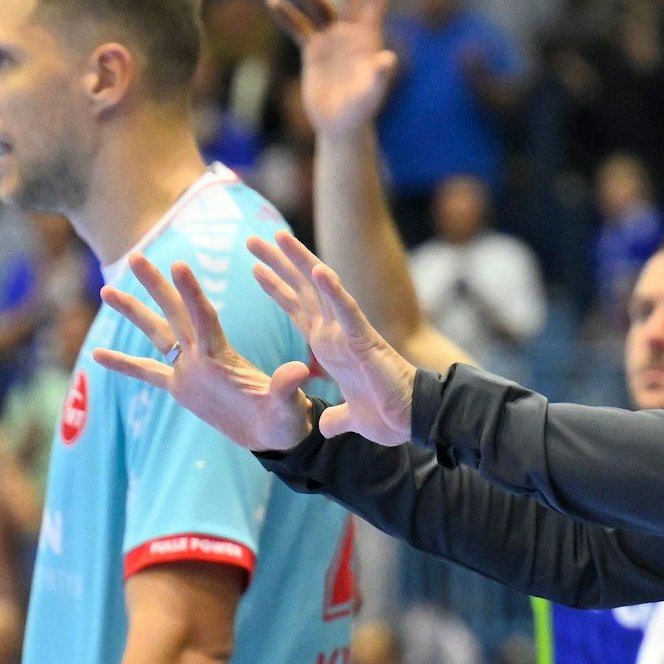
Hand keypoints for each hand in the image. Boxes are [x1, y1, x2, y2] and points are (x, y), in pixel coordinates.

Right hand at [93, 254, 316, 452]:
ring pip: (157, 334)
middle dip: (154, 286)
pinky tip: (96, 354)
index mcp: (222, 355)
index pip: (203, 318)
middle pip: (174, 313)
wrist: (276, 434)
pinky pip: (147, 374)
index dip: (191, 294)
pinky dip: (124, 365)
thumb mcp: (287, 404)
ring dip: (134, 313)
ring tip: (106, 290)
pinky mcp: (181, 388)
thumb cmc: (286, 417)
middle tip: (135, 256)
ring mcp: (189, 369)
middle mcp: (201, 355)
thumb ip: (285, 386)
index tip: (178, 265)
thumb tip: (299, 370)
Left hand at [249, 230, 416, 444]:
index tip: (255, 268)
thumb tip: (324, 427)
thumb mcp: (351, 419)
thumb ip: (336, 419)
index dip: (277, 288)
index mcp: (331, 348)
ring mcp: (350, 333)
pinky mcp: (365, 340)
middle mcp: (337, 334)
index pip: (299, 310)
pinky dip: (333, 289)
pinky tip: (318, 269)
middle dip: (278, 263)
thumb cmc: (389, 416)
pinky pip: (347, 310)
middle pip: (303, 289)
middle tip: (252, 238)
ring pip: (321, 289)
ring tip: (278, 236)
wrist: (412, 423)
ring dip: (300, 261)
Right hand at [269, 0, 396, 139]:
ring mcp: (331, 40)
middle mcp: (351, 34)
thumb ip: (380, 76)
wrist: (340, 126)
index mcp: (370, 39)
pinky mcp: (312, 50)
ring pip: (319, 7)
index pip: (374, 3)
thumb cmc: (361, 111)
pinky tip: (272, 0)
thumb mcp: (372, 94)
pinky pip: (297, 26)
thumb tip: (389, 59)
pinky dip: (286, 13)